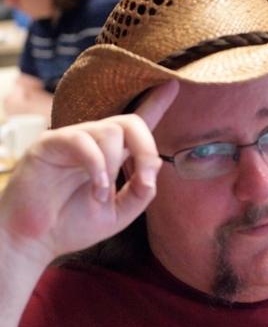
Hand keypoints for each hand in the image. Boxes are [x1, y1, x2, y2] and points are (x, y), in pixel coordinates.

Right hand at [0, 80, 178, 265]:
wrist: (34, 241)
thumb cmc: (72, 225)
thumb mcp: (119, 213)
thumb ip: (140, 193)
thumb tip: (157, 165)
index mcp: (111, 155)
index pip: (137, 123)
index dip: (155, 104)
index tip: (174, 86)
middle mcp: (93, 142)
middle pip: (131, 122)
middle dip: (146, 149)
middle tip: (145, 179)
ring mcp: (72, 140)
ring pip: (110, 131)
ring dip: (115, 165)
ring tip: (102, 193)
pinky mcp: (50, 144)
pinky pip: (83, 142)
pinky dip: (97, 167)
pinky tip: (96, 188)